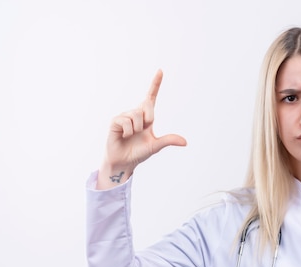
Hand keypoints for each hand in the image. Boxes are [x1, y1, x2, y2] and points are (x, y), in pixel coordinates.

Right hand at [97, 70, 186, 188]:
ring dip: (137, 129)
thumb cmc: (139, 152)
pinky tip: (124, 136)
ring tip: (131, 136)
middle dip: (148, 120)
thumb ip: (168, 141)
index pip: (151, 97)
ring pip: (136, 115)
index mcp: (146, 117)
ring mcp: (124, 116)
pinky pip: (126, 121)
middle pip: (147, 107)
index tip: (160, 71)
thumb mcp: (156, 146)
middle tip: (142, 132)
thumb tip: (185, 142)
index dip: (155, 84)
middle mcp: (135, 113)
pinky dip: (128, 131)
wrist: (124, 162)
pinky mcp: (115, 121)